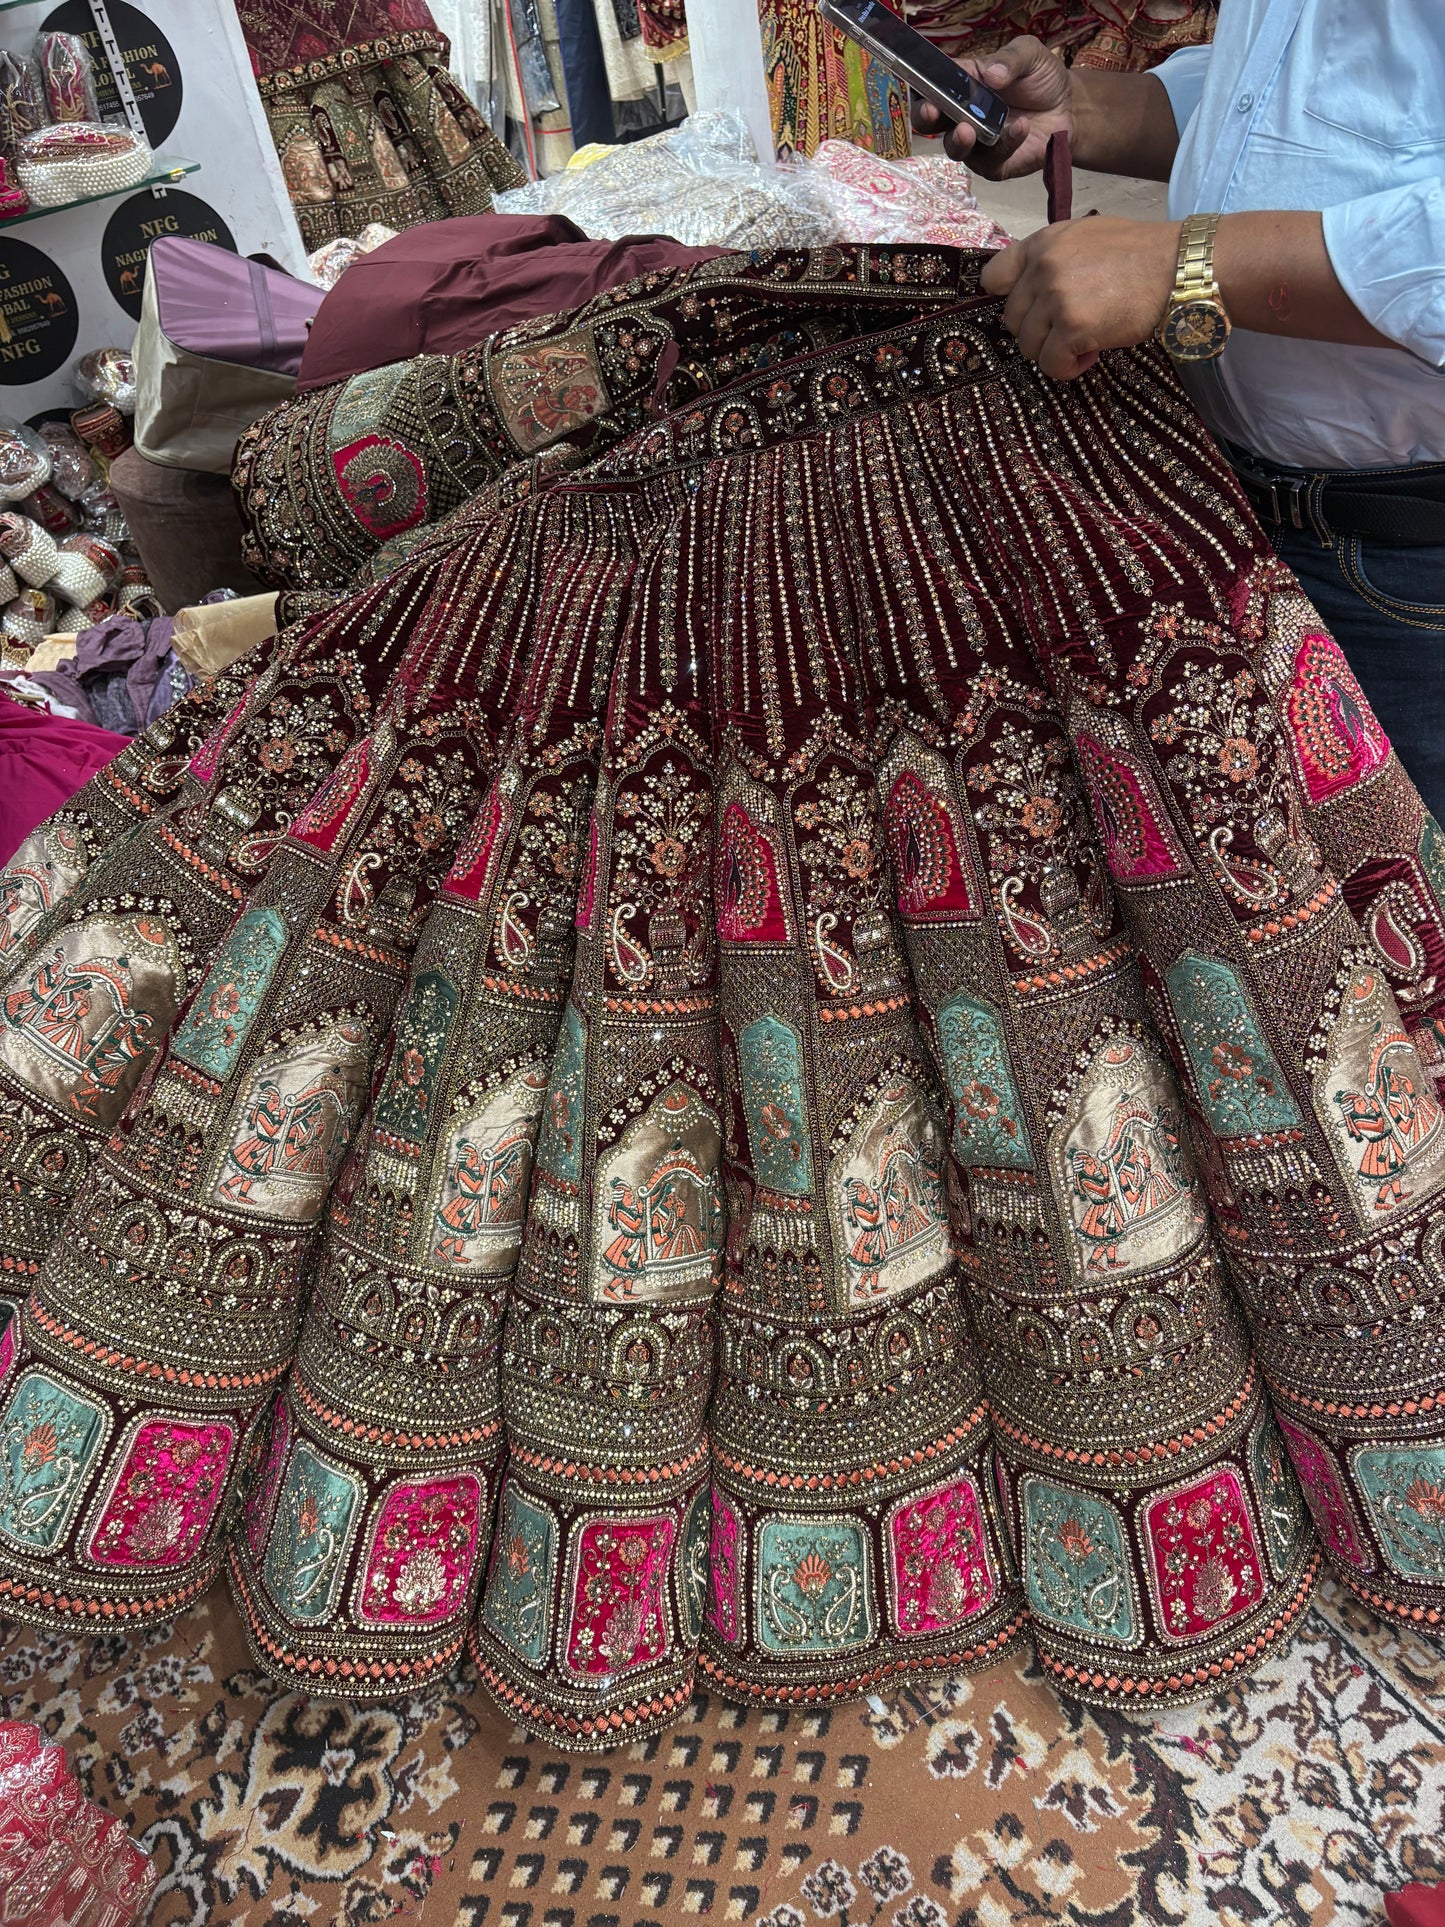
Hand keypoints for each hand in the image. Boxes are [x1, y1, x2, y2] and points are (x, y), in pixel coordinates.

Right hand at [910, 35, 1071, 179]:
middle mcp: (961, 115)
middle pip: (930, 122)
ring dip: (957, 140)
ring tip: (967, 130)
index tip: (922, 88)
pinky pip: (991, 160)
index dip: (922, 88)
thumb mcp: (1029, 55)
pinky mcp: (994, 165)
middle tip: (932, 113)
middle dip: (926, 118)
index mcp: (962, 85)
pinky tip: (1021, 127)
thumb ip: (1010, 58)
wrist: (1068, 108)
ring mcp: (976, 143)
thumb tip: (991, 75)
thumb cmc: (1041, 78)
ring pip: (954, 148)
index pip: (932, 85)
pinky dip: (1006, 144)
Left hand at [980, 215, 1180, 379]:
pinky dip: (1069, 367)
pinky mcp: (1072, 327)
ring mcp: (1055, 297)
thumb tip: (1031, 290)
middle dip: (1038, 331)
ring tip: (1085, 341)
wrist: (1178, 266)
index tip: (1030, 311)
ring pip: (1028, 346)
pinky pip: (1051, 364)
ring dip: (1054, 351)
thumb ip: (1053, 259)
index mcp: (1044, 244)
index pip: (993, 276)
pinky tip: (1091, 354)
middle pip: (1012, 320)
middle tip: (1070, 329)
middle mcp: (1043, 268)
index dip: (1008, 299)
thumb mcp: (1087, 238)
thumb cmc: (1140, 254)